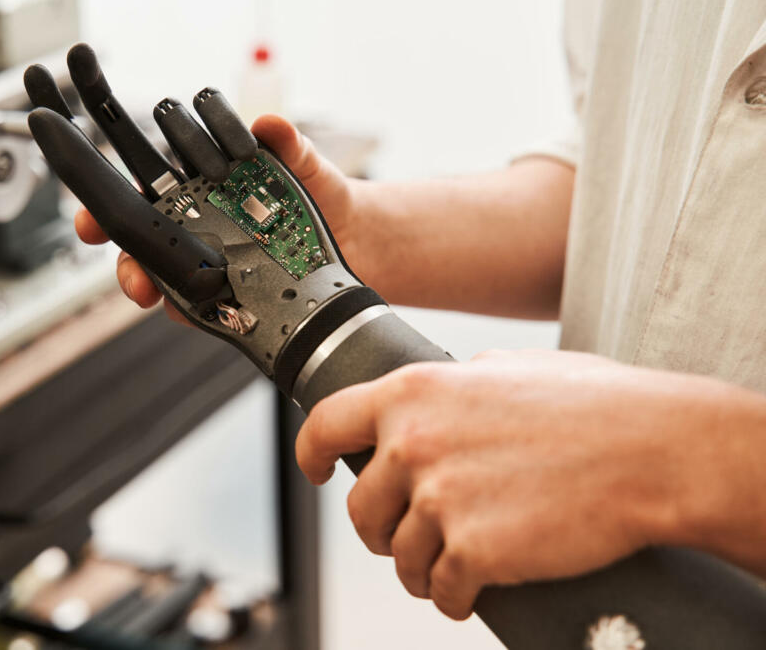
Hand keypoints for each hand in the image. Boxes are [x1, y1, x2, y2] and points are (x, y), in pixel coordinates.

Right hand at [75, 115, 354, 315]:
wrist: (361, 241)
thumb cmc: (326, 195)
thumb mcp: (308, 164)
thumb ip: (288, 145)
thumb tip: (268, 123)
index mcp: (203, 183)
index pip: (145, 185)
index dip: (108, 197)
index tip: (91, 209)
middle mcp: (198, 222)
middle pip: (141, 237)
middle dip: (120, 251)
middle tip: (122, 261)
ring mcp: (212, 261)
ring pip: (160, 273)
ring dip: (145, 283)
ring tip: (149, 290)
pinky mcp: (230, 294)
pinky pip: (196, 305)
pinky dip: (188, 309)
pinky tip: (192, 309)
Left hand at [295, 349, 765, 619]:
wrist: (652, 451)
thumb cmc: (594, 405)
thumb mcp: (509, 367)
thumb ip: (456, 380)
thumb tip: (438, 389)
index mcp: (414, 393)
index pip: (327, 422)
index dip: (311, 452)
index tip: (315, 470)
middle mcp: (413, 444)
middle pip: (362, 506)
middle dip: (379, 528)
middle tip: (404, 535)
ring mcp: (439, 499)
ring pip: (400, 556)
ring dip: (420, 567)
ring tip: (446, 566)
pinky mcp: (472, 550)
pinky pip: (442, 590)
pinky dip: (453, 596)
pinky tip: (471, 589)